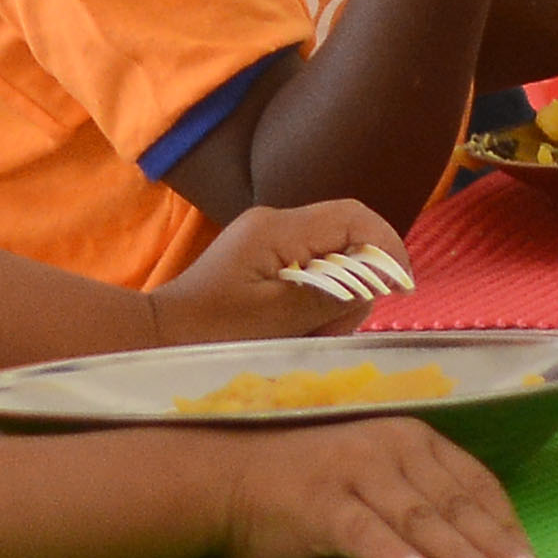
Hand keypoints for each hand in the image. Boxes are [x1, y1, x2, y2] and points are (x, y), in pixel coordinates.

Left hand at [161, 200, 414, 339]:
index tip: (400, 287)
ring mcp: (268, 241)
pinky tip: (301, 331)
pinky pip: (311, 273)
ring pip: (334, 260)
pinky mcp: (264, 261)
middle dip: (357, 284)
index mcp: (278, 229)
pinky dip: (318, 303)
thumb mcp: (279, 319)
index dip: (386, 247)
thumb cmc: (211, 333)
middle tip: (337, 330)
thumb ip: (334, 292)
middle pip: (348, 239)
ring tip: (313, 336)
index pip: (354, 217)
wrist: (156, 340)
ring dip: (337, 299)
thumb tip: (384, 273)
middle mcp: (275, 223)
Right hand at [218, 414, 538, 557]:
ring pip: (418, 518)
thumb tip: (479, 546)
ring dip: (457, 555)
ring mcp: (353, 471)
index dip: (504, 524)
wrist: (229, 479)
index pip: (472, 482)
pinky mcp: (319, 501)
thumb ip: (421, 501)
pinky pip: (363, 531)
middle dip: (493, 545)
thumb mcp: (377, 480)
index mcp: (411, 438)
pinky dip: (391, 555)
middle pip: (452, 503)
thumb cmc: (312, 485)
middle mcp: (388, 446)